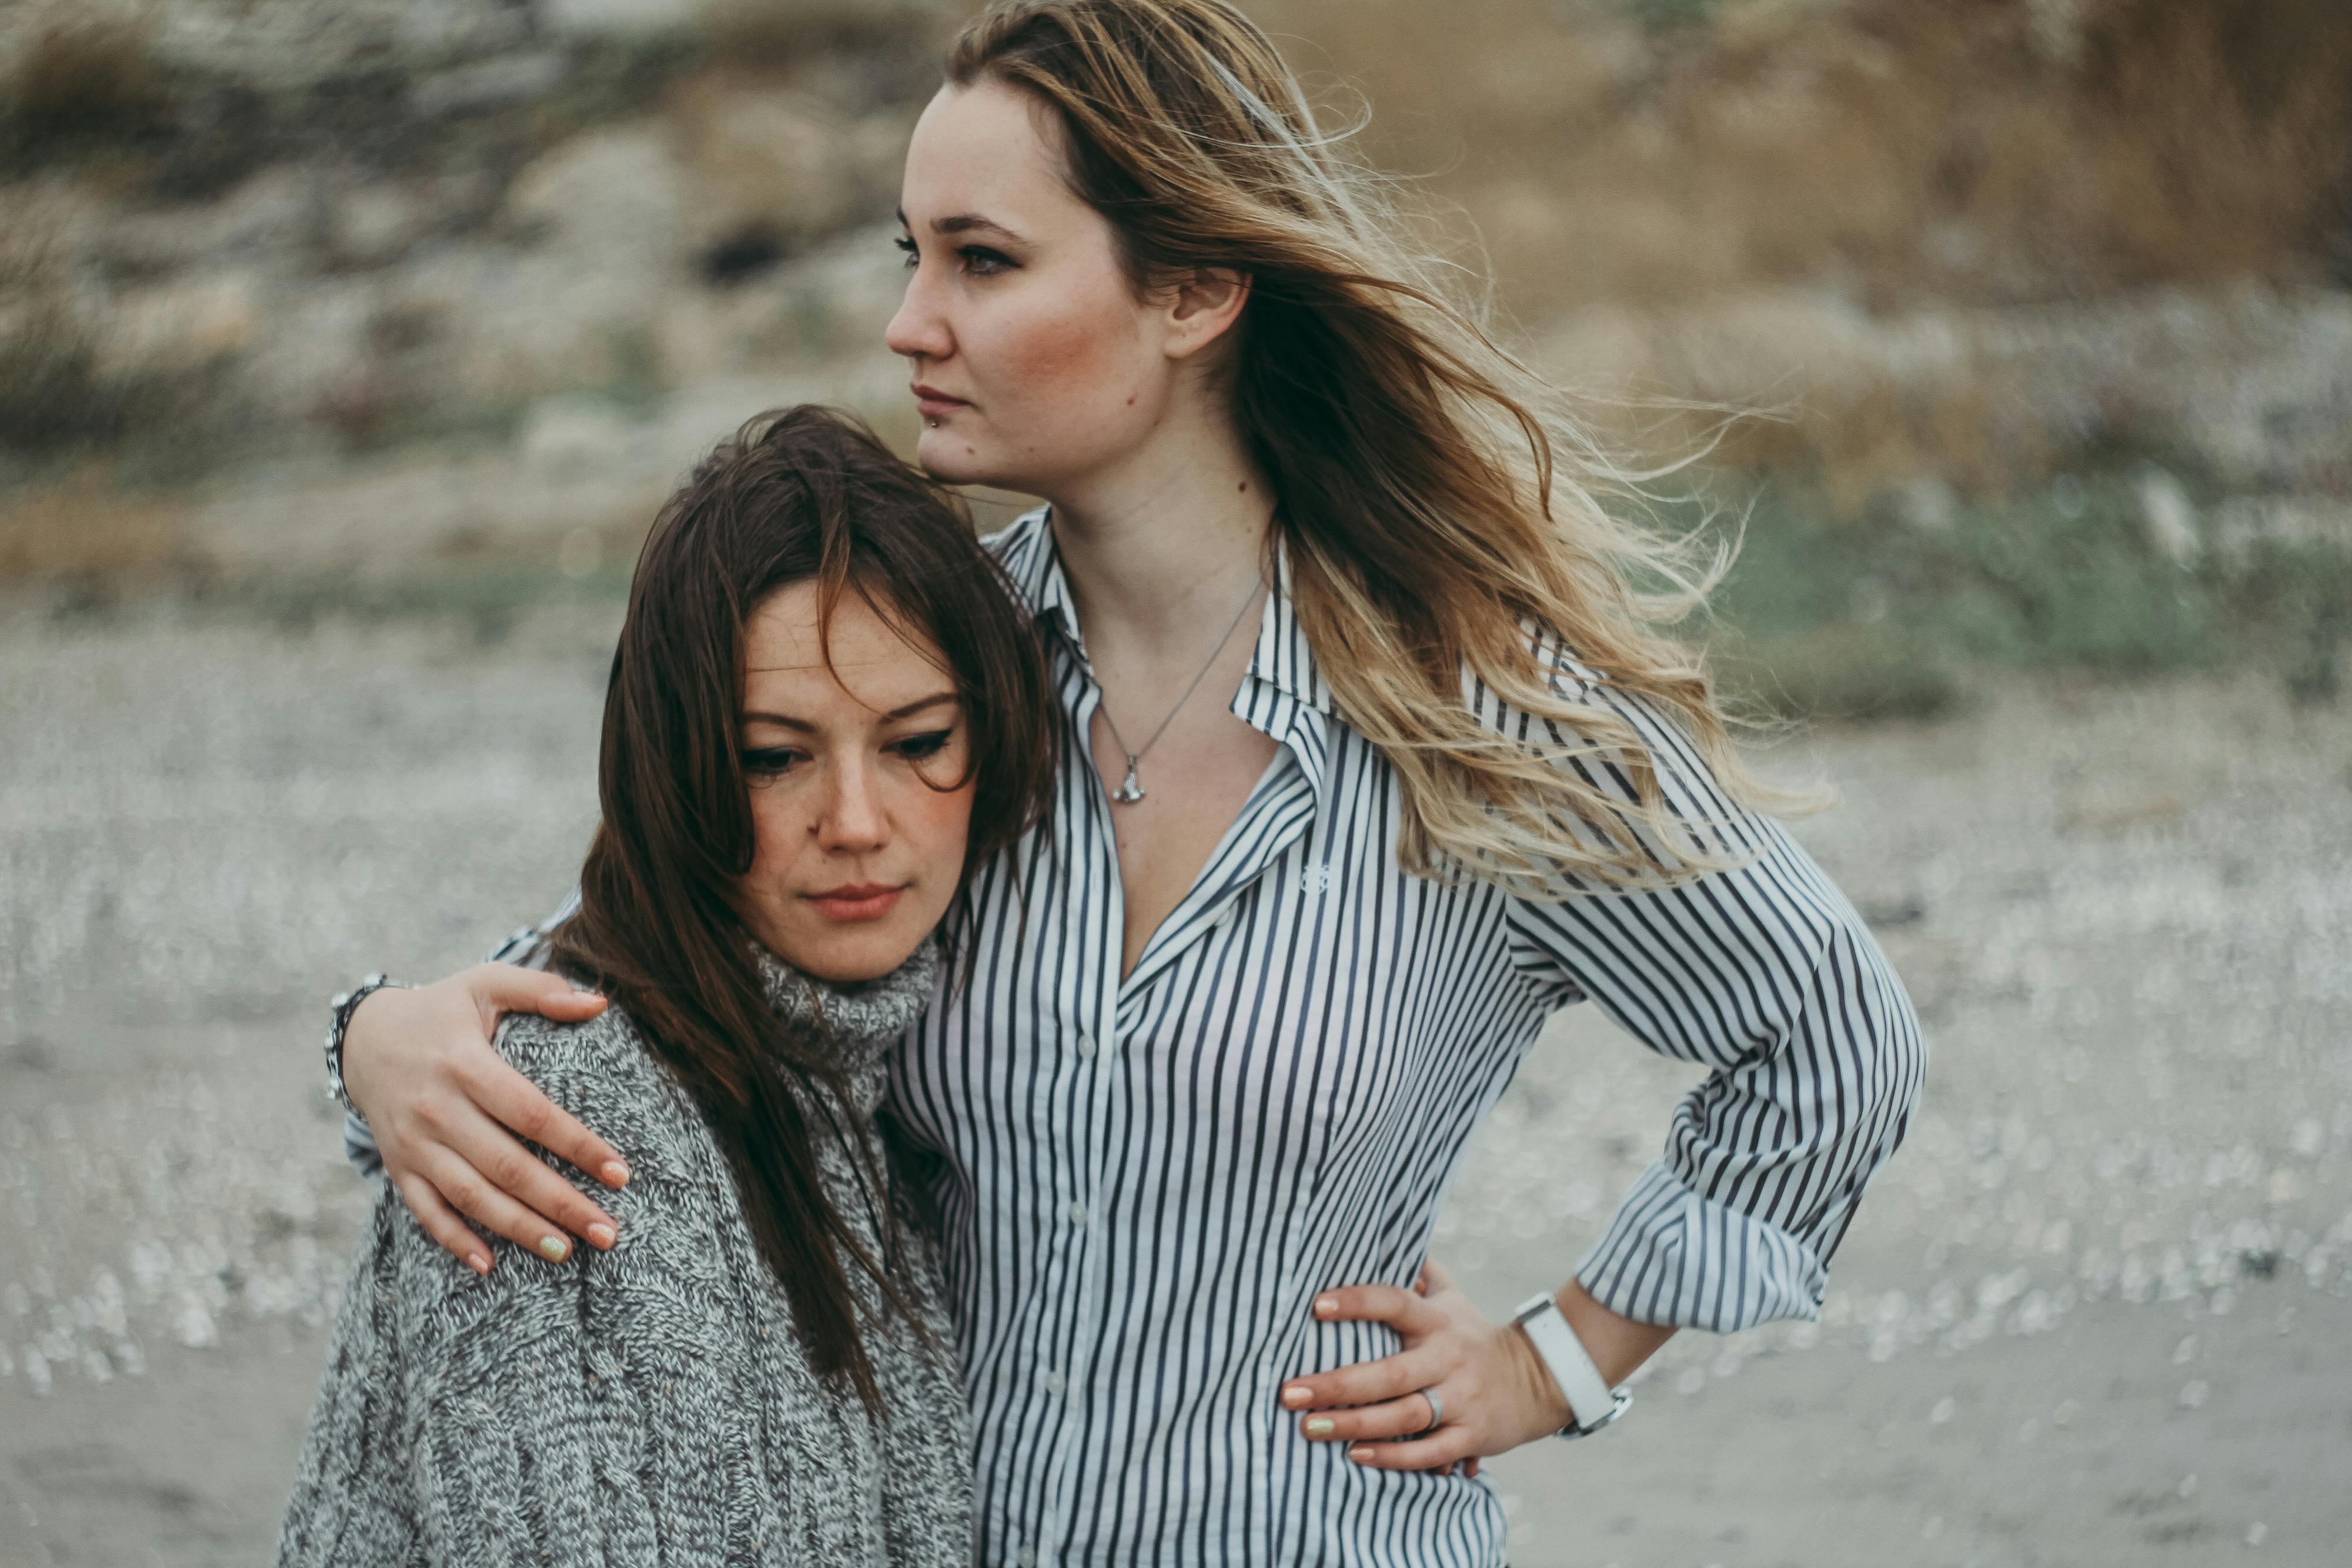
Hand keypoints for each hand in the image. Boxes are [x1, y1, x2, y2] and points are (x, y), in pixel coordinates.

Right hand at [343, 963, 620, 1272]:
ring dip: (519, 1229)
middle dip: (560, 1202)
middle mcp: (437, 1110)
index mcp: (465, 1064)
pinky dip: (454, 1240)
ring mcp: (414, 1143)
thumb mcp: (486, 983)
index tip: (621, 1173)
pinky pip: (425, 1211)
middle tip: (608, 1232)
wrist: (363, 1037)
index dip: (578, 1145)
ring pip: (471, 1196)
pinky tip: (490, 1265)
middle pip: (507, 1165)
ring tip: (566, 1251)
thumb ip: (542, 990)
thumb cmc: (441, 1009)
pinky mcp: (398, 1166)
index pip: (531, 1113)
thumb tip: (600, 1002)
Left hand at [1278, 1263, 1572, 1475]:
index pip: (1396, 1302)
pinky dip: (1394, 1458)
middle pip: (1390, 1374)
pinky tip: (1356, 1456)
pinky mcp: (1471, 1436)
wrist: (1536, 1380)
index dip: (1358, 1302)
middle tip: (1289, 1392)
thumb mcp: (1450, 1296)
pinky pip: (1430, 1452)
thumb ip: (1417, 1269)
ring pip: (1405, 1416)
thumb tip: (1374, 1234)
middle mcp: (1448, 1359)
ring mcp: (1461, 1400)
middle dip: (1337, 1384)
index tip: (1316, 1305)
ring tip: (1310, 1428)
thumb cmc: (1471, 1334)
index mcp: (1437, 1321)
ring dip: (1356, 1424)